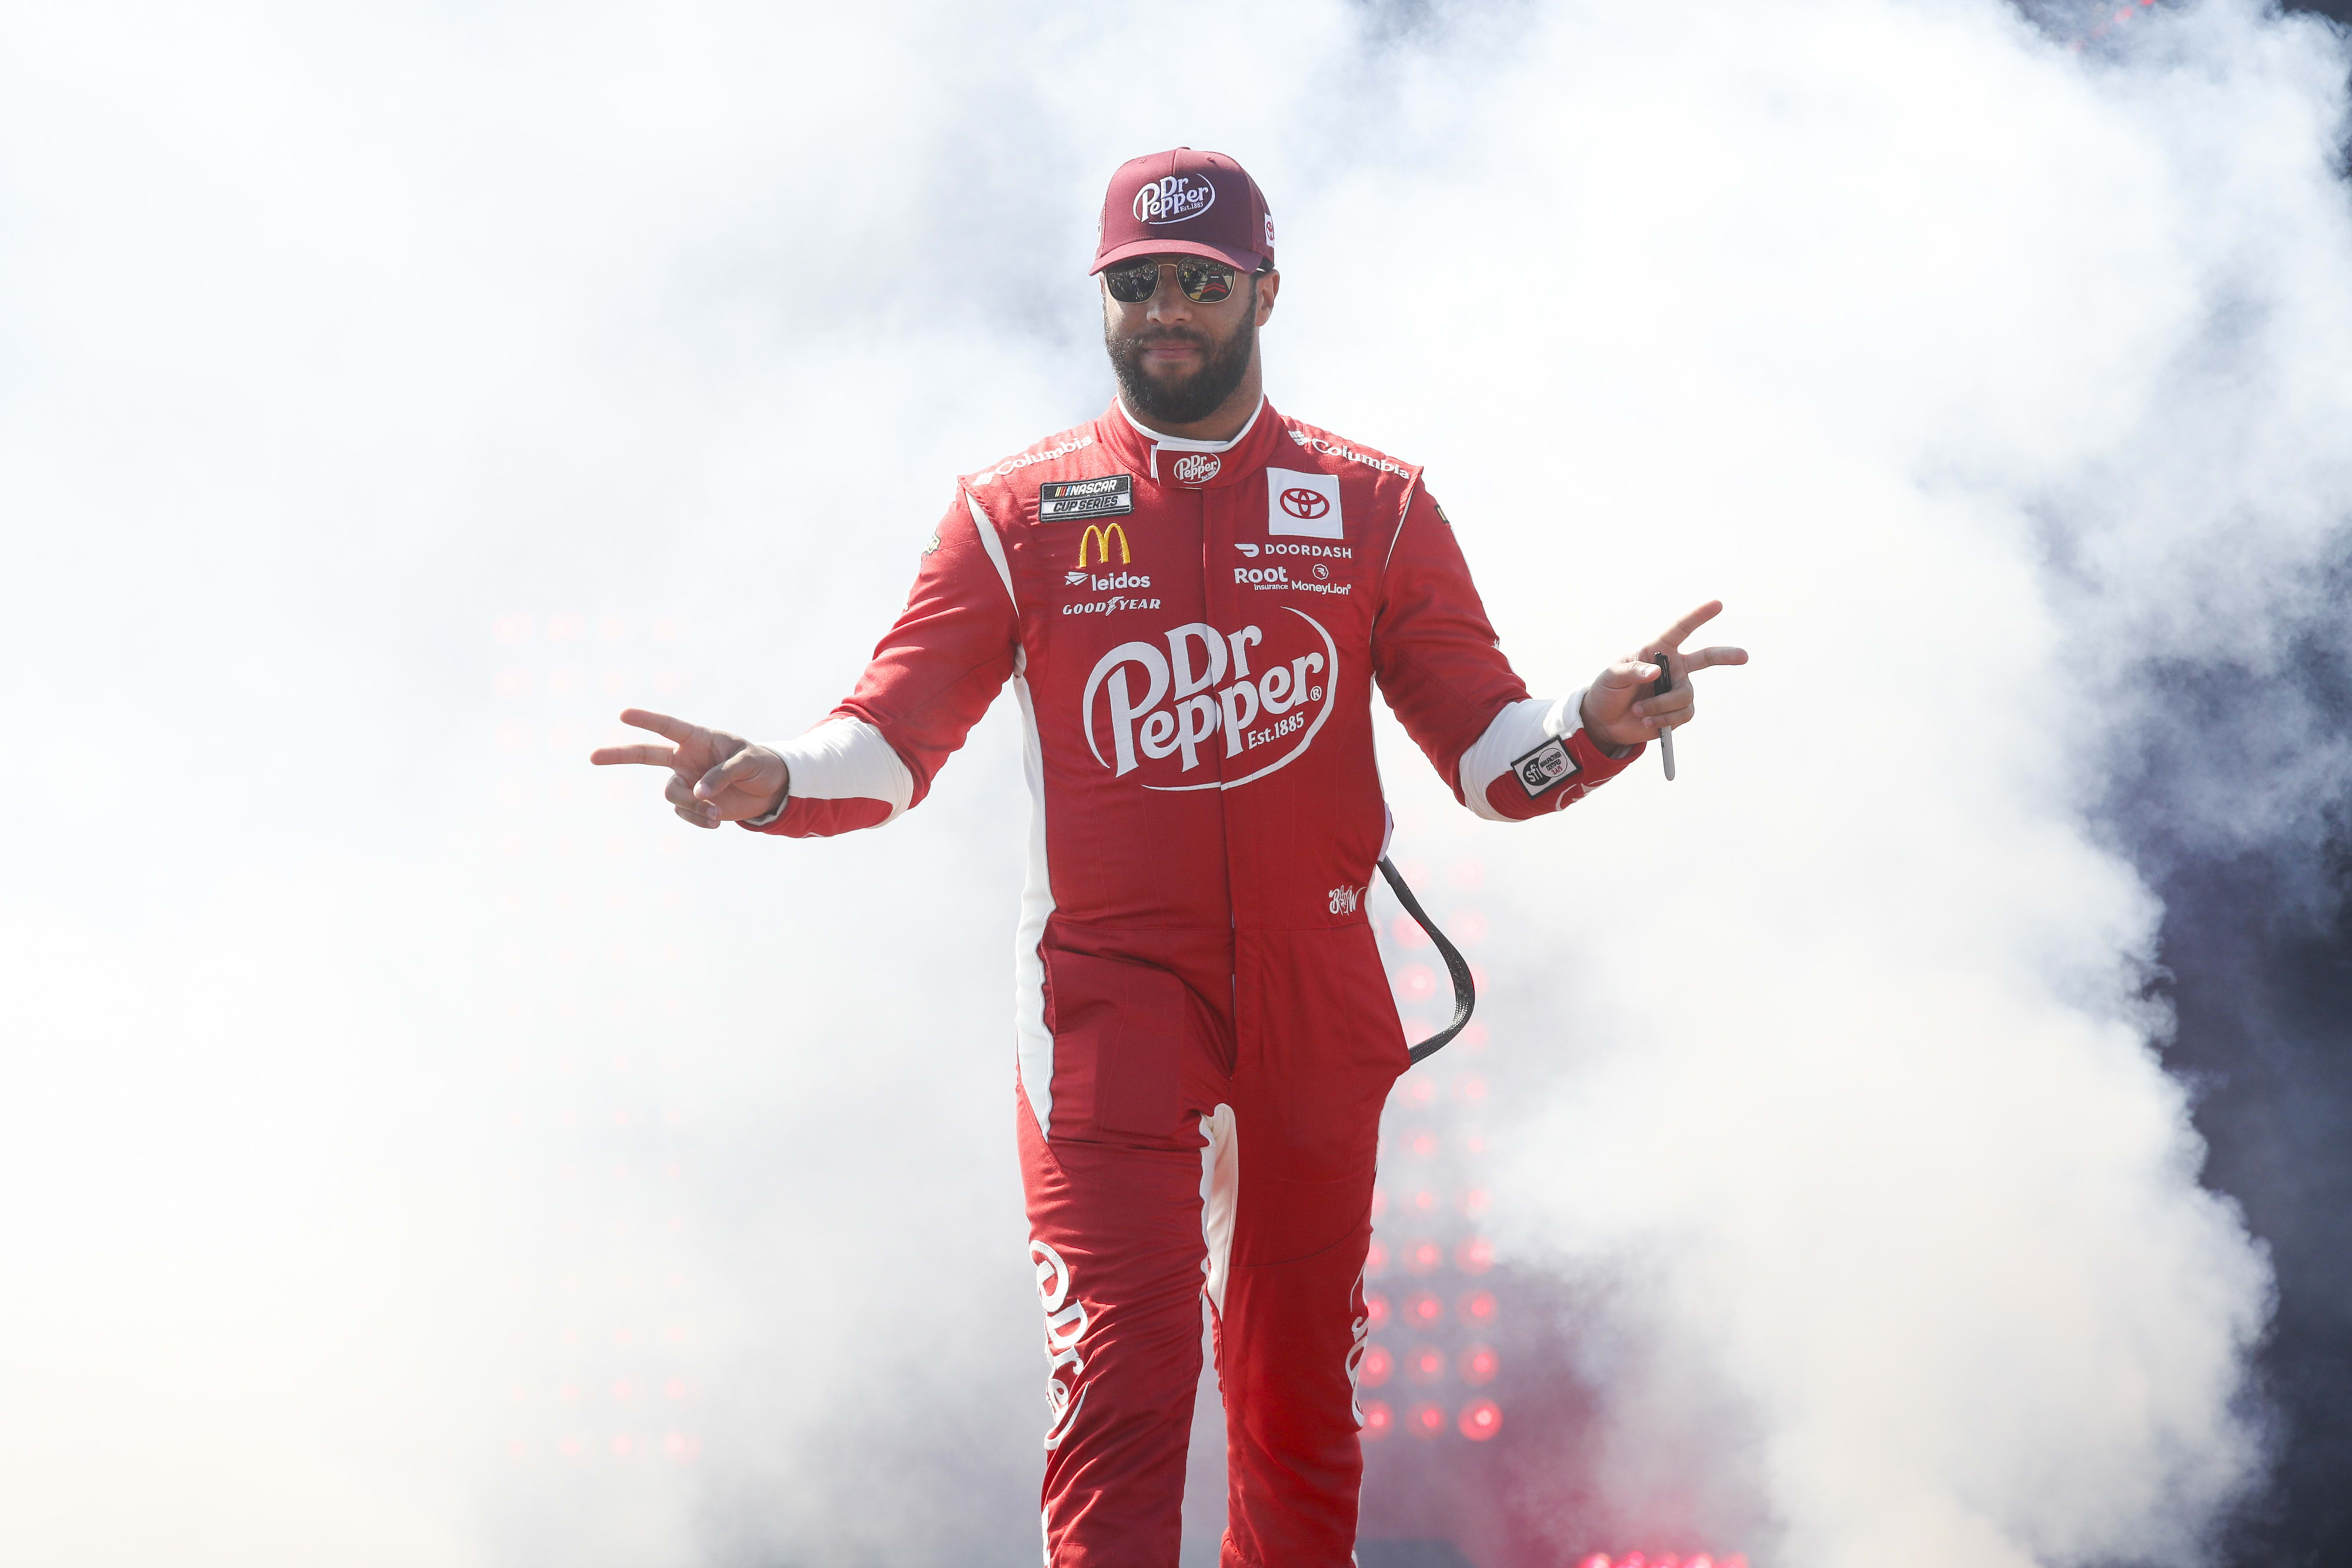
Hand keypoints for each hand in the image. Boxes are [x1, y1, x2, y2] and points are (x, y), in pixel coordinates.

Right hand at [588, 708, 788, 829]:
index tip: (624, 714)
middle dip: (619, 755)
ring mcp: (686, 781)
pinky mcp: (691, 803)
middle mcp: (686, 758)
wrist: (770, 790)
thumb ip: (724, 774)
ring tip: (716, 813)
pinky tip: (717, 821)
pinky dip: (699, 819)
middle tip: (592, 757)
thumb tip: (699, 794)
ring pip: (672, 794)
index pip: (668, 727)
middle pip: (645, 754)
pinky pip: (684, 813)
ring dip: (691, 806)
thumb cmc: (760, 765)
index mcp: (698, 738)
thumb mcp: (748, 763)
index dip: (647, 720)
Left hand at [1579, 600, 1748, 750]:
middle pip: (1706, 658)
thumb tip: (1656, 673)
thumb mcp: (1612, 676)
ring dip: (1661, 705)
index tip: (1717, 604)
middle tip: (1743, 656)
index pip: (1680, 630)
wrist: (1605, 721)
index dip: (1699, 616)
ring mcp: (1678, 690)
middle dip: (1726, 656)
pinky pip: (1682, 715)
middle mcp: (1674, 668)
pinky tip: (1647, 720)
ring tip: (1639, 710)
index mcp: (1657, 650)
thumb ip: (1632, 671)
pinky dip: (1664, 719)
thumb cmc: (1608, 690)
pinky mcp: (1678, 712)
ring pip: (1684, 696)